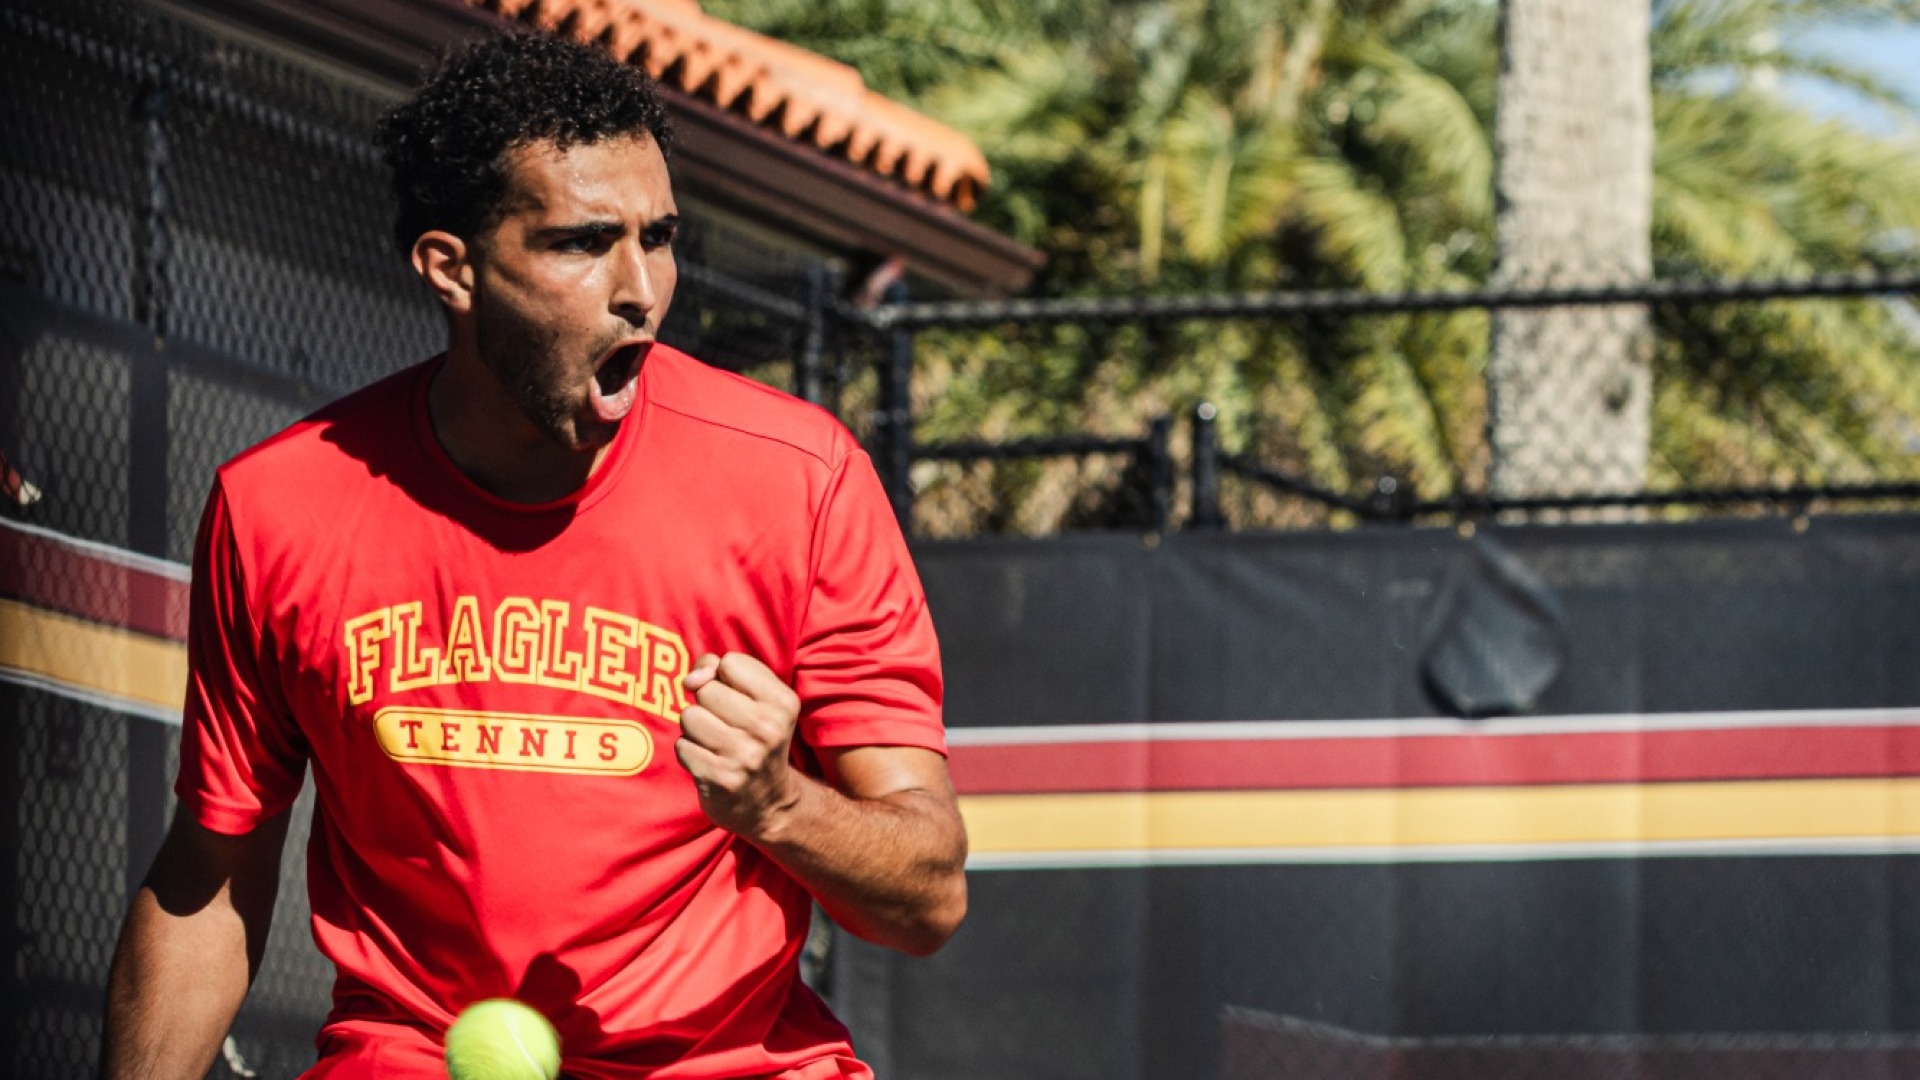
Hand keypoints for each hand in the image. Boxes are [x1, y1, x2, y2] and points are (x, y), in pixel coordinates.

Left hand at [676, 652, 804, 837]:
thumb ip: (721, 672)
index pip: (730, 663)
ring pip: (689, 716)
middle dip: (707, 704)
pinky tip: (709, 763)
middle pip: (706, 689)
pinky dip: (690, 752)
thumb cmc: (756, 740)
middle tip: (726, 727)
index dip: (723, 678)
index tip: (736, 699)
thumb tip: (691, 678)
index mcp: (783, 703)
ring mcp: (744, 756)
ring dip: (695, 729)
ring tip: (716, 744)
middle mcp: (768, 728)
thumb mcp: (757, 700)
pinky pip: (682, 746)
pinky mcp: (720, 778)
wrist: (769, 804)